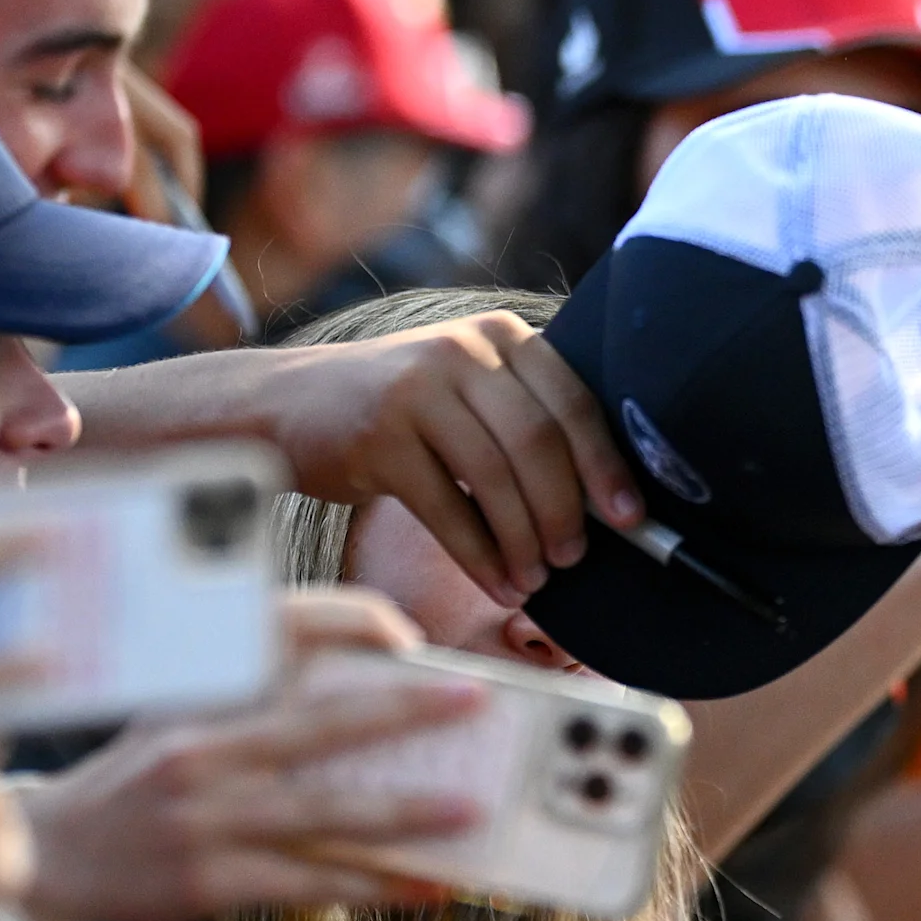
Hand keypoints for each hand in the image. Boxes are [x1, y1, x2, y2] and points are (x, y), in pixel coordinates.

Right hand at [15, 590, 486, 920]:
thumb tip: (376, 699)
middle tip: (476, 698)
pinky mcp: (211, 880)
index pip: (279, 634)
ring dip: (407, 811)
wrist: (52, 854)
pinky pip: (312, 882)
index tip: (409, 636)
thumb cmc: (141, 777)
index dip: (349, 622)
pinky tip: (429, 883)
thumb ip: (257, 699)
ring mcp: (207, 817)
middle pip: (322, 723)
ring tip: (472, 808)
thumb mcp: (180, 714)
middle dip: (406, 709)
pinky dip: (376, 882)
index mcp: (198, 698)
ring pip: (327, 812)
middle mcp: (202, 749)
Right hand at [251, 312, 640, 606]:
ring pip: (495, 479)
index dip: (607, 466)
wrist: (289, 404)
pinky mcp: (378, 436)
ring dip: (523, 542)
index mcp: (502, 337)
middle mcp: (463, 351)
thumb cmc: (402, 411)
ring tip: (535, 580)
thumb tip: (608, 502)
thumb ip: (529, 420)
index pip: (574, 403)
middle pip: (539, 443)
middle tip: (574, 559)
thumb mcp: (469, 390)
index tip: (631, 518)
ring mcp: (417, 389)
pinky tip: (497, 583)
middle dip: (565, 512)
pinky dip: (480, 556)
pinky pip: (446, 509)